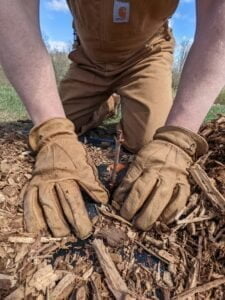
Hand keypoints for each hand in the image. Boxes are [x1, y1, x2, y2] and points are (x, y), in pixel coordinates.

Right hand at [23, 118, 107, 238]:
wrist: (54, 139)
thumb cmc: (73, 154)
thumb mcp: (86, 165)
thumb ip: (93, 183)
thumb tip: (103, 201)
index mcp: (70, 174)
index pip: (75, 199)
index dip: (81, 216)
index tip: (87, 230)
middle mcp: (54, 179)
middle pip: (59, 204)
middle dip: (68, 223)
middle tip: (76, 235)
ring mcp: (41, 181)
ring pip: (43, 204)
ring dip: (50, 222)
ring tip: (58, 235)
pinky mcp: (32, 183)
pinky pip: (28, 200)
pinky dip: (30, 215)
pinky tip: (35, 229)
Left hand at [112, 126, 207, 230]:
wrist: (176, 145)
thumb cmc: (153, 155)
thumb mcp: (138, 159)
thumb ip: (130, 176)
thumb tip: (119, 198)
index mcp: (143, 162)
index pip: (130, 181)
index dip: (122, 196)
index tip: (116, 207)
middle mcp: (157, 169)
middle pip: (142, 190)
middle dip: (133, 207)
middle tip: (127, 219)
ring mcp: (172, 177)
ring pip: (160, 197)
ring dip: (150, 214)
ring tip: (142, 225)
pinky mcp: (184, 184)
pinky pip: (179, 201)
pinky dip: (170, 213)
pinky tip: (162, 222)